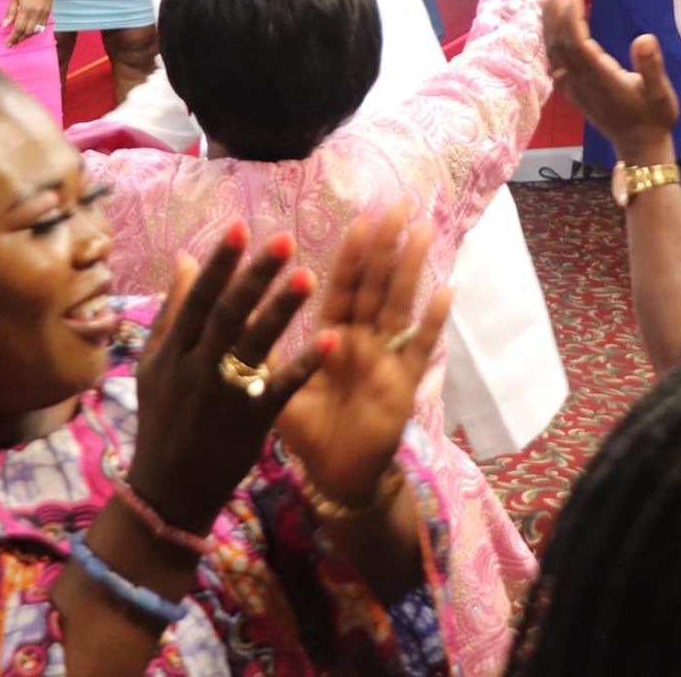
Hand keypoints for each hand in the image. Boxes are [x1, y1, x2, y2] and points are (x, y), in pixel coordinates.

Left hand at [4, 0, 52, 45]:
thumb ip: (10, 12)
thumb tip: (5, 25)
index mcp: (26, 8)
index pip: (19, 28)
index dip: (13, 37)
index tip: (8, 43)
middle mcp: (36, 13)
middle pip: (28, 32)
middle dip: (19, 39)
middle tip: (13, 43)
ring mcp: (44, 13)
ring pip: (36, 30)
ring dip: (27, 36)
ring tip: (20, 38)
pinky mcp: (49, 11)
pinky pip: (42, 26)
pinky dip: (36, 30)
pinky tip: (30, 31)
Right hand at [130, 227, 324, 533]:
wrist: (168, 489)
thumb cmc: (163, 418)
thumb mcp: (154, 365)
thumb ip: (173, 311)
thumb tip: (185, 258)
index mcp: (172, 351)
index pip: (197, 298)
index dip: (219, 263)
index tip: (240, 226)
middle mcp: (196, 368)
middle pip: (227, 315)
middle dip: (254, 277)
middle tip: (283, 240)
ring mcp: (225, 396)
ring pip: (255, 347)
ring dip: (282, 311)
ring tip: (309, 276)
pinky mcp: (252, 422)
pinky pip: (281, 389)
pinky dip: (305, 364)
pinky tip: (332, 339)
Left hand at [276, 207, 450, 507]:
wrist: (332, 475)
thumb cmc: (308, 428)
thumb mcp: (275, 384)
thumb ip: (260, 347)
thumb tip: (235, 311)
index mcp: (334, 335)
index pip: (344, 286)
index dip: (352, 254)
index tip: (360, 217)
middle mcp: (364, 341)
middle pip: (376, 285)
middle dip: (386, 246)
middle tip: (397, 205)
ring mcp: (386, 360)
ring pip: (399, 305)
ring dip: (411, 269)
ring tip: (420, 231)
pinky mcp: (402, 386)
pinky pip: (420, 350)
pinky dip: (431, 322)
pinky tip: (445, 291)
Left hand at [542, 0, 677, 161]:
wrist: (640, 147)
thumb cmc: (655, 118)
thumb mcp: (661, 94)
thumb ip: (652, 67)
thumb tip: (644, 38)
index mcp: (602, 80)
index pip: (578, 45)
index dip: (572, 19)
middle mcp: (582, 84)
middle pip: (560, 45)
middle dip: (555, 16)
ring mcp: (575, 90)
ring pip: (554, 54)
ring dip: (549, 26)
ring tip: (547, 1)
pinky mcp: (573, 93)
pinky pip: (555, 64)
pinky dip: (550, 43)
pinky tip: (550, 30)